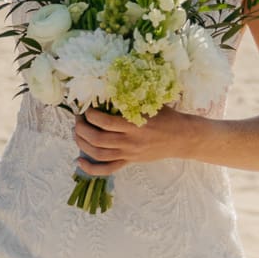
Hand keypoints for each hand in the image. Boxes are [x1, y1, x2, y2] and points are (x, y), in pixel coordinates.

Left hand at [72, 108, 199, 176]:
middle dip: (82, 128)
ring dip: (82, 143)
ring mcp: (128, 154)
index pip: (105, 123)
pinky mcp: (129, 162)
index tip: (86, 108)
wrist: (182, 138)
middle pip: (97, 139)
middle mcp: (129, 141)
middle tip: (78, 118)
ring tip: (76, 133)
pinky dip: (91, 168)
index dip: (90, 115)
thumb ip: (131, 99)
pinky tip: (79, 161)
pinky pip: (107, 169)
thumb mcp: (151, 103)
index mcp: (135, 125)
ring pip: (98, 154)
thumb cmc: (167, 117)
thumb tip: (109, 88)